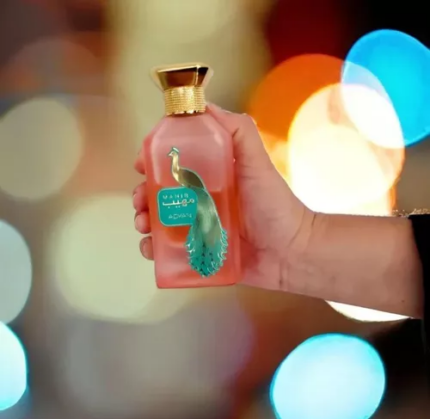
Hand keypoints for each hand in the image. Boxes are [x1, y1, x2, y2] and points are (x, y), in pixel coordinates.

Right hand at [133, 104, 313, 290]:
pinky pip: (170, 251)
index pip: (174, 164)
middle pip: (161, 193)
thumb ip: (238, 131)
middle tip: (140, 201)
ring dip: (144, 221)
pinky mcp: (200, 253)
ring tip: (144, 226)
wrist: (292, 252)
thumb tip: (206, 106)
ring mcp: (200, 229)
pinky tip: (152, 249)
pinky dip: (155, 250)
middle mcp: (202, 201)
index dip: (153, 161)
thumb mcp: (257, 162)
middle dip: (143, 194)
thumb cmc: (276, 205)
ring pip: (161, 222)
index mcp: (211, 177)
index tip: (141, 164)